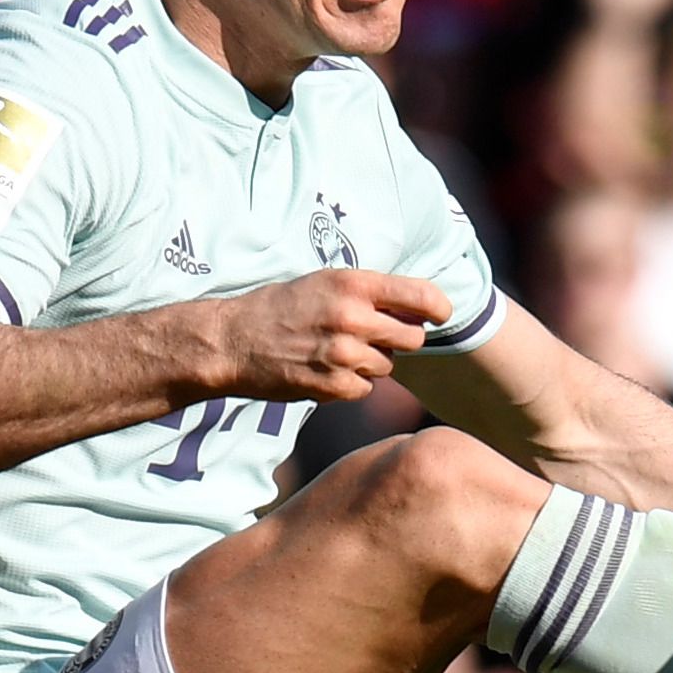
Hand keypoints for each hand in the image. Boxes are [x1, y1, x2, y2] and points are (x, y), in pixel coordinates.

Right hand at [197, 268, 453, 403]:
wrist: (233, 341)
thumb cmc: (278, 308)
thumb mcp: (323, 283)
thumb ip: (367, 292)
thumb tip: (414, 306)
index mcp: (353, 284)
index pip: (421, 295)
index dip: (438, 307)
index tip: (440, 313)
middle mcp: (352, 318)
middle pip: (412, 338)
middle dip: (400, 339)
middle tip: (376, 336)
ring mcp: (344, 355)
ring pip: (388, 366)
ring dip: (371, 362)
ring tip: (336, 350)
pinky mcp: (333, 386)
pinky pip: (365, 389)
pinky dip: (351, 383)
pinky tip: (324, 370)